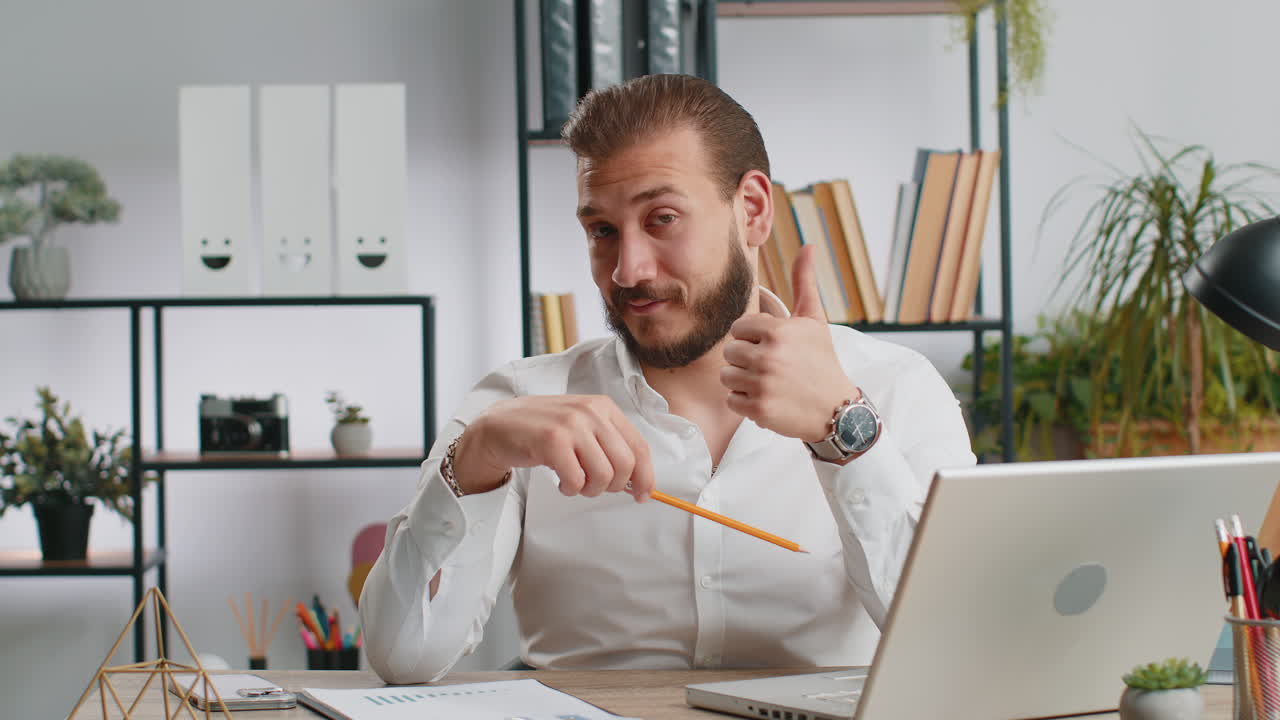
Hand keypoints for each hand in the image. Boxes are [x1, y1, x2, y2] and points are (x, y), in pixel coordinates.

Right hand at [451, 395, 655, 501]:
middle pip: (625, 464)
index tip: (643, 494)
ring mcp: (571, 425)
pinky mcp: (552, 441)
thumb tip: (638, 480)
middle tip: (596, 487)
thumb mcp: (581, 426)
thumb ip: (608, 445)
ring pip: (603, 475)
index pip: (639, 446)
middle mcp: (590, 411)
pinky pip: (576, 480)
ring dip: (590, 490)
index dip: (646, 476)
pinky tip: (561, 482)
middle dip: (615, 486)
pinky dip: (570, 489)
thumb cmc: (541, 431)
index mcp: (603, 406)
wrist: (498, 426)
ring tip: (575, 483)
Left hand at [721, 244, 858, 441]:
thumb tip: (807, 246)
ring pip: (727, 376)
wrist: (835, 409)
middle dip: (746, 359)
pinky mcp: (758, 410)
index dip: (753, 338)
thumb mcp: (814, 320)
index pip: (738, 328)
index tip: (772, 346)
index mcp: (777, 331)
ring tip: (769, 383)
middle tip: (771, 367)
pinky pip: (732, 400)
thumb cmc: (821, 360)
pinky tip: (768, 399)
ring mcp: (762, 384)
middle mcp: (768, 356)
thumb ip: (804, 282)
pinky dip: (746, 403)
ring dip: (744, 381)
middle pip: (729, 352)